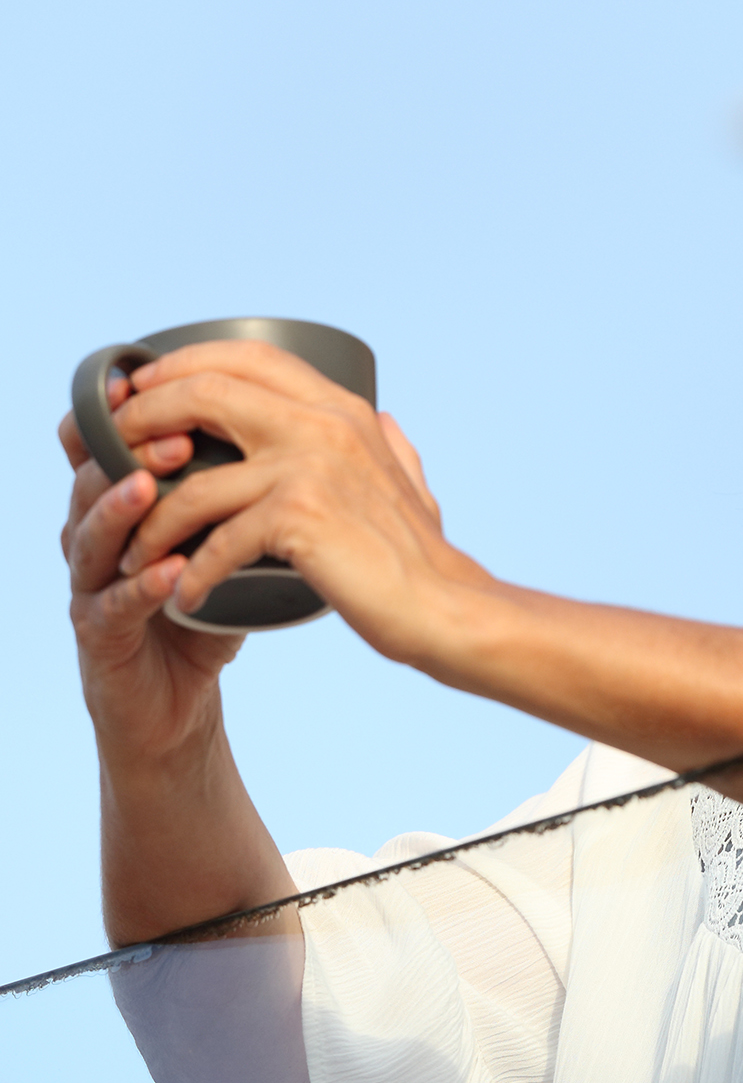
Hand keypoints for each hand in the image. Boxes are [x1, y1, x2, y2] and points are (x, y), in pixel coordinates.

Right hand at [61, 375, 241, 765]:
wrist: (180, 703)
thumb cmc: (206, 610)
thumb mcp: (227, 538)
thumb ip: (251, 482)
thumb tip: (314, 418)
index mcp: (125, 502)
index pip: (111, 441)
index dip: (131, 409)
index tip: (168, 379)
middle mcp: (97, 535)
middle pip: (94, 477)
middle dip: (132, 449)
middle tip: (178, 434)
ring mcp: (90, 586)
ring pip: (88, 535)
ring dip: (121, 507)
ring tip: (152, 486)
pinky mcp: (99, 638)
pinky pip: (111, 606)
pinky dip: (139, 587)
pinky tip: (167, 573)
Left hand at [102, 340, 479, 669]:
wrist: (445, 607)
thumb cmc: (421, 555)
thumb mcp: (410, 480)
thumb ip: (391, 445)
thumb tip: (384, 420)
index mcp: (342, 407)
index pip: (247, 355)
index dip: (182, 365)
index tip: (140, 393)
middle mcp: (325, 423)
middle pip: (204, 391)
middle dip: (143, 419)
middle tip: (111, 454)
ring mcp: (311, 466)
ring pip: (195, 477)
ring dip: (151, 520)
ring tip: (132, 553)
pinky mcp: (300, 517)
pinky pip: (216, 539)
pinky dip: (190, 573)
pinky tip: (183, 595)